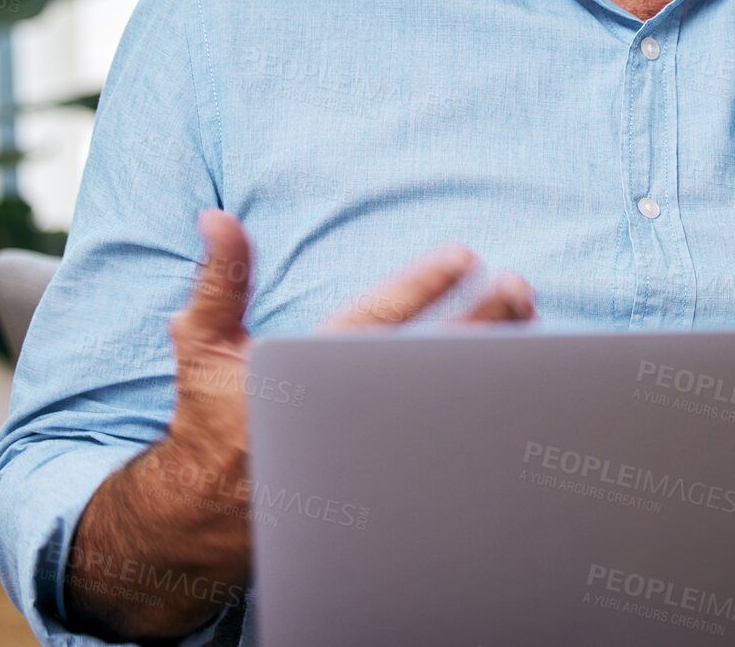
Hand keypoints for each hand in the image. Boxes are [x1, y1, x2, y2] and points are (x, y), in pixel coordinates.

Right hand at [167, 209, 535, 527]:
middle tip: (517, 286)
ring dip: (494, 363)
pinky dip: (487, 414)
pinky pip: (452, 448)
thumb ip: (222, 281)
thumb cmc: (215, 420)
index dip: (422, 288)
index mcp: (307, 379)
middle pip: (428, 365)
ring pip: (450, 408)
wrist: (210, 519)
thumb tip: (219, 217)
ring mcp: (375, 456)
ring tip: (530, 320)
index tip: (464, 255)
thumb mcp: (204, 346)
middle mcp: (348, 419)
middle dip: (478, 322)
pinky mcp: (391, 485)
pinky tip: (521, 382)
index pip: (374, 325)